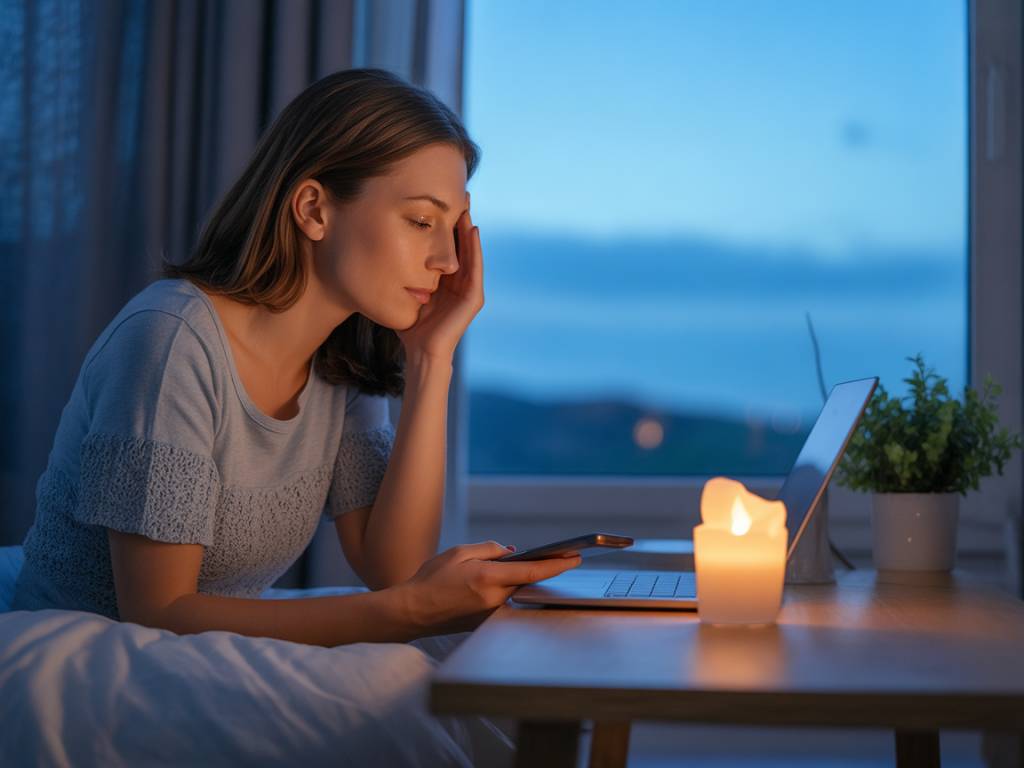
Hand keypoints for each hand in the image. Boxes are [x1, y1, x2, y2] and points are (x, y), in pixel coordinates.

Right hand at [392, 540, 581, 635]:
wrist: (412, 612)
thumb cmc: (431, 579)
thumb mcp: (458, 552)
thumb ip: (489, 549)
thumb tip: (511, 552)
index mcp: (488, 578)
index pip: (532, 571)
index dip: (557, 565)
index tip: (575, 558)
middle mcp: (494, 599)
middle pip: (524, 581)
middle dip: (532, 569)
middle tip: (546, 557)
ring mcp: (491, 614)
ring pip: (512, 591)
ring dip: (511, 581)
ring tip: (494, 573)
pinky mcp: (485, 623)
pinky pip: (501, 602)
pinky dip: (500, 591)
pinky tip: (484, 586)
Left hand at [395, 199, 483, 364]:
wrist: (420, 353)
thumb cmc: (408, 326)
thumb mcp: (402, 290)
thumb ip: (398, 274)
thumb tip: (374, 248)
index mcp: (445, 281)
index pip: (447, 248)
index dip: (445, 226)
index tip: (439, 202)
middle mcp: (459, 283)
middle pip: (461, 246)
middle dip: (460, 221)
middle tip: (459, 195)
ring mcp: (468, 291)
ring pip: (470, 253)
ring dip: (469, 229)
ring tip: (467, 206)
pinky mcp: (473, 299)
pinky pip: (475, 268)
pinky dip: (475, 249)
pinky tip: (472, 229)